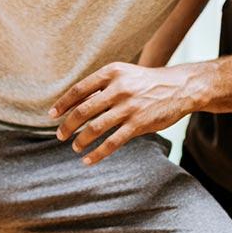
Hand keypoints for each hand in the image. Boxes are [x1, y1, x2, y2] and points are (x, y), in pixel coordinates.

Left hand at [49, 62, 194, 164]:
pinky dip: (97, 153)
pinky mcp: (138, 124)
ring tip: (75, 146)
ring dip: (81, 140)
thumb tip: (74, 103)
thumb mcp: (123, 75)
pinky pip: (112, 142)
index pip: (79, 89)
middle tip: (60, 135)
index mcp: (111, 73)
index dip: (63, 104)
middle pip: (83, 110)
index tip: (52, 115)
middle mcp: (118, 88)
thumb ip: (100, 87)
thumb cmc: (145, 82)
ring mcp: (128, 107)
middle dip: (68, 125)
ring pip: (95, 128)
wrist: (179, 87)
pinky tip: (88, 160)